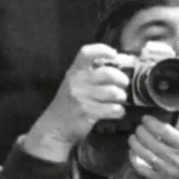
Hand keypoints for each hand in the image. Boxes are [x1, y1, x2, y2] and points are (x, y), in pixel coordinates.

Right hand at [20, 43, 130, 159]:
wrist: (54, 128)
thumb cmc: (69, 104)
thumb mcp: (75, 84)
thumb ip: (93, 74)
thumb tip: (123, 61)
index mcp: (74, 71)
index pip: (86, 53)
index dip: (102, 50)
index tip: (114, 54)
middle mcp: (77, 81)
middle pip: (109, 73)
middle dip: (122, 79)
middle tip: (123, 85)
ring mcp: (81, 97)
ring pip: (114, 92)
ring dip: (122, 97)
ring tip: (119, 100)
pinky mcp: (87, 112)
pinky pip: (114, 109)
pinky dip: (119, 111)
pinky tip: (116, 112)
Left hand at [127, 94, 178, 178]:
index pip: (163, 131)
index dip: (151, 123)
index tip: (145, 119)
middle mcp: (175, 158)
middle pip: (150, 141)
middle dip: (140, 132)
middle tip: (138, 127)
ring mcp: (167, 170)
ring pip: (144, 154)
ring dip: (135, 144)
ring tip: (133, 138)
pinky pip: (143, 170)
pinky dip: (135, 161)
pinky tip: (132, 154)